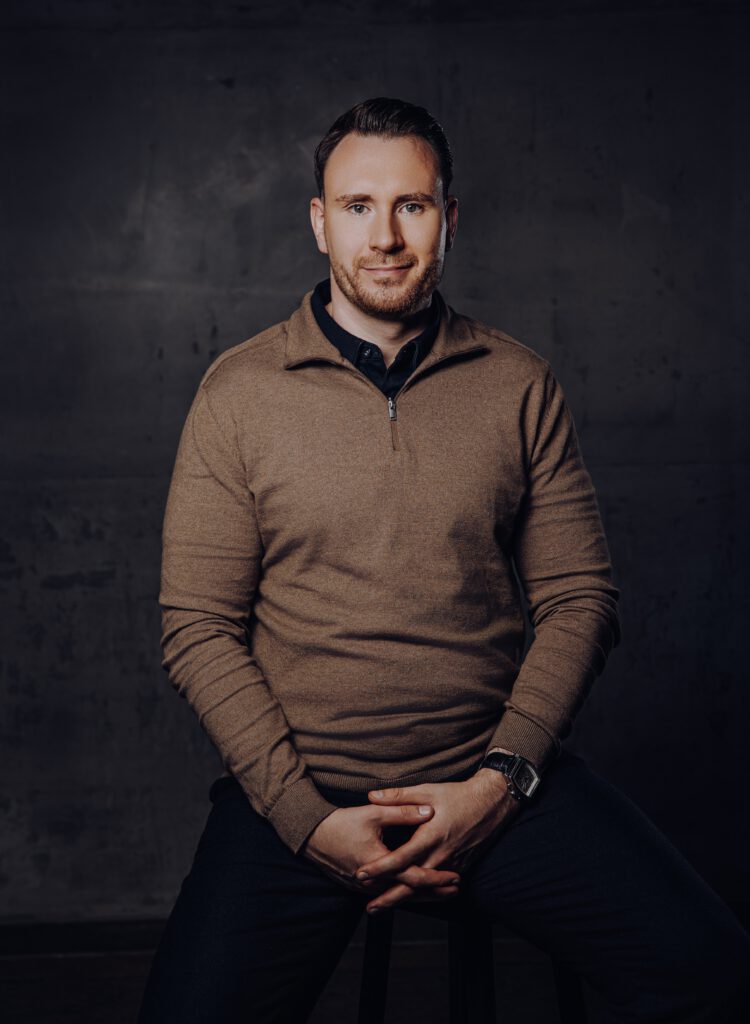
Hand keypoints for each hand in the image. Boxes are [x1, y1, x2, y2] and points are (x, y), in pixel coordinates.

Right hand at [301, 802, 462, 900]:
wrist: (311, 836)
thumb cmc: (341, 823)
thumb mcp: (373, 813)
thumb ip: (402, 811)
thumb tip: (428, 811)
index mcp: (379, 863)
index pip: (414, 877)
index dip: (437, 878)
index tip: (455, 876)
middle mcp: (373, 882)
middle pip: (410, 892)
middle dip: (435, 892)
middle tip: (456, 889)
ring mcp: (364, 888)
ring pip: (398, 894)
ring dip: (421, 895)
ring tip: (443, 893)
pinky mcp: (358, 887)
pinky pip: (386, 893)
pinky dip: (404, 892)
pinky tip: (414, 891)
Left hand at [355, 769, 521, 912]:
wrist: (492, 804)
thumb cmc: (458, 795)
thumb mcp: (427, 790)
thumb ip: (398, 796)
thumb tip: (371, 795)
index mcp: (430, 836)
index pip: (400, 858)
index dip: (380, 868)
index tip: (361, 874)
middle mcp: (441, 855)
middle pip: (412, 884)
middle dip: (389, 897)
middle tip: (369, 908)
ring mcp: (452, 864)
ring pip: (425, 889)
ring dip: (404, 899)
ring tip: (383, 907)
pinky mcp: (460, 866)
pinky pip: (438, 886)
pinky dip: (424, 895)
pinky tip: (411, 899)